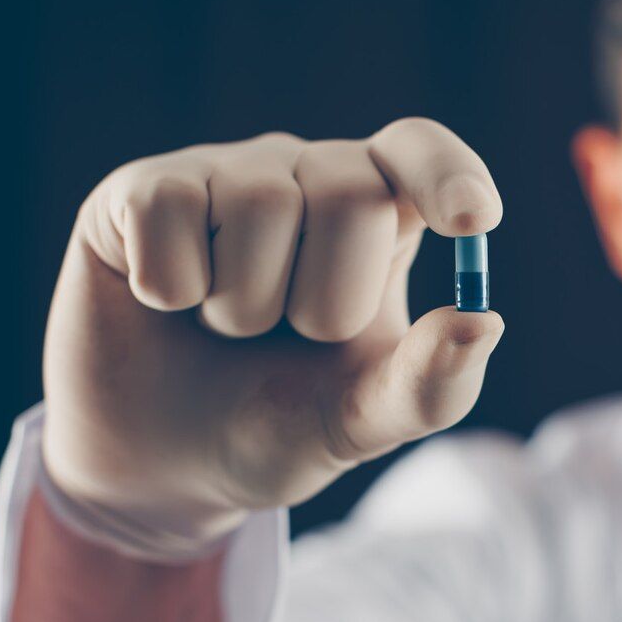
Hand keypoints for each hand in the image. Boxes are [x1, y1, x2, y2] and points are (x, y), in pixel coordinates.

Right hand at [40, 120, 504, 551]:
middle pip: (350, 194)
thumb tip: (483, 322)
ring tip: (225, 328)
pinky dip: (170, 288)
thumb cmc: (275, 429)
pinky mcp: (138, 192)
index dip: (447, 173)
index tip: (473, 221)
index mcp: (378, 220)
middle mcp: (306, 178)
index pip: (418, 152)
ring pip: (258, 205)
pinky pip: (168, 212)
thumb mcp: (360, 423)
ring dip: (242, 305)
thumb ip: (429, 385)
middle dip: (325, 301)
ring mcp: (222, 175)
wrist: (163, 469)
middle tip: (288, 337)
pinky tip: (165, 305)